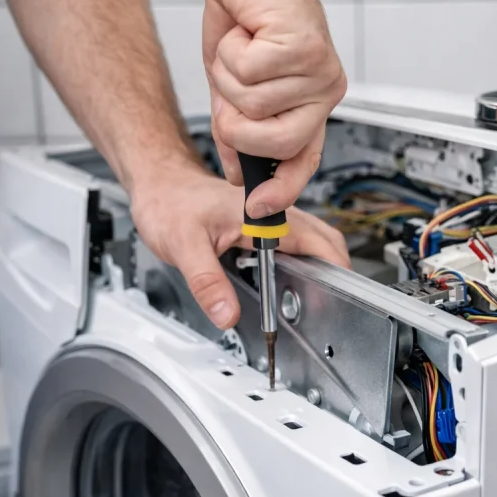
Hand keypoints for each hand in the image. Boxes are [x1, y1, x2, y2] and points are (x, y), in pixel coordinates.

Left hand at [131, 166, 350, 329]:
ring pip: (315, 241)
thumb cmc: (170, 202)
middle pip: (327, 241)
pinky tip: (289, 282)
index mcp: (265, 215)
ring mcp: (273, 217)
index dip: (332, 274)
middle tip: (328, 305)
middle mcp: (275, 213)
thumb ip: (207, 282)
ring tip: (312, 299)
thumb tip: (228, 313)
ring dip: (321, 268)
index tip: (328, 302)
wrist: (160, 183)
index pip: (318, 243)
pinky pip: (297, 243)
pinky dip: (304, 263)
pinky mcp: (265, 224)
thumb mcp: (183, 246)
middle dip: (337, 273)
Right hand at [203, 0, 346, 220]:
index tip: (259, 206)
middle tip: (230, 87)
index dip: (282, 188)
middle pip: (276, 142)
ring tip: (243, 48)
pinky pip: (252, 72)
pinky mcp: (307, 46)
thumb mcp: (234, 89)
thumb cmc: (244, 22)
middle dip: (236, 122)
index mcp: (310, 106)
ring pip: (256, 105)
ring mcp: (319, 71)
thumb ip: (239, 130)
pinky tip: (246, 32)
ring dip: (231, 75)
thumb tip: (239, 172)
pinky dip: (233, 51)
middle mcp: (322, 92)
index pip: (303, 160)